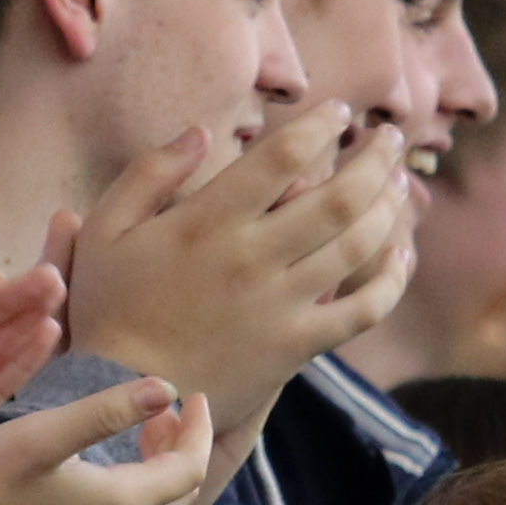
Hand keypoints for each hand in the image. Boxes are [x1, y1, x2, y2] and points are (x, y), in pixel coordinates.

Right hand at [0, 377, 214, 504]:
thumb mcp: (47, 432)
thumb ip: (110, 410)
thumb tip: (168, 390)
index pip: (189, 468)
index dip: (198, 429)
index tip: (194, 396)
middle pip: (180, 496)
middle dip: (183, 450)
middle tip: (165, 413)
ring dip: (162, 478)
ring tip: (144, 439)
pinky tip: (113, 482)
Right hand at [59, 106, 415, 423]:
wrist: (123, 393)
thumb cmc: (108, 309)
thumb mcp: (104, 229)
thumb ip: (149, 173)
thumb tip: (200, 131)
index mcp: (207, 220)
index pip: (284, 156)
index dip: (322, 126)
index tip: (340, 112)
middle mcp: (252, 257)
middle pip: (337, 196)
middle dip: (374, 159)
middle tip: (389, 140)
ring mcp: (280, 304)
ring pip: (357, 245)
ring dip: (389, 208)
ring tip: (400, 184)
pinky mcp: (296, 346)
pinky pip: (362, 310)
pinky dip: (391, 280)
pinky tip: (401, 255)